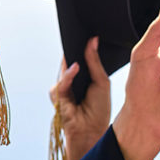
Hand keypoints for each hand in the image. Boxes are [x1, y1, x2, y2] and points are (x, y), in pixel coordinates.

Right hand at [50, 37, 110, 159]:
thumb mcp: (101, 81)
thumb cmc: (99, 108)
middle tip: (80, 32)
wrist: (92, 130)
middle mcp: (71, 81)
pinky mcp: (58, 96)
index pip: (79, 57)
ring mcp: (63, 88)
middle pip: (70, 60)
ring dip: (71, 59)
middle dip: (74, 48)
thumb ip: (94, 62)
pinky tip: (75, 68)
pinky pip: (62, 82)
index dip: (81, 45)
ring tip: (78, 44)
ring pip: (64, 69)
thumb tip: (92, 40)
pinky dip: (68, 75)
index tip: (86, 30)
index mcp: (83, 76)